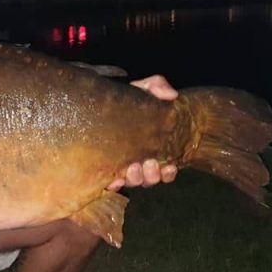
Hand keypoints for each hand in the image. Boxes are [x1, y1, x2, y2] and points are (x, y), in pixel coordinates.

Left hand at [107, 75, 178, 190]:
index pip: (165, 169)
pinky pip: (110, 183)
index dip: (169, 172)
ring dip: (136, 179)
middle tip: (149, 163)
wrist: (99, 101)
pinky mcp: (103, 166)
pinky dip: (114, 184)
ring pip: (133, 182)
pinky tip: (113, 179)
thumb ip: (157, 86)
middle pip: (149, 179)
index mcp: (152, 148)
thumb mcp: (142, 89)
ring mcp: (120, 165)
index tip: (169, 165)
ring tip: (132, 168)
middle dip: (152, 176)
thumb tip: (172, 94)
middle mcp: (138, 161)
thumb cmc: (124, 99)